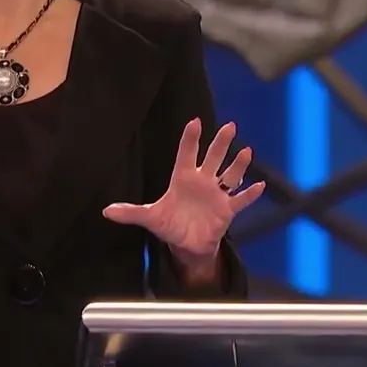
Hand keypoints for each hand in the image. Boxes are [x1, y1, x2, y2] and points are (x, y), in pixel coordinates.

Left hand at [103, 118, 263, 263]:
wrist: (187, 244)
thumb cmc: (170, 224)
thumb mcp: (150, 218)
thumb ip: (131, 212)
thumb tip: (106, 211)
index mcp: (182, 178)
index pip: (186, 154)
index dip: (190, 139)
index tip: (195, 122)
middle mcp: (202, 182)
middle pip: (213, 158)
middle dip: (221, 143)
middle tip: (230, 126)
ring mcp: (216, 195)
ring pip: (230, 175)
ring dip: (239, 165)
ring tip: (247, 151)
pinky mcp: (227, 210)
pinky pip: (240, 200)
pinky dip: (250, 194)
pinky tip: (261, 185)